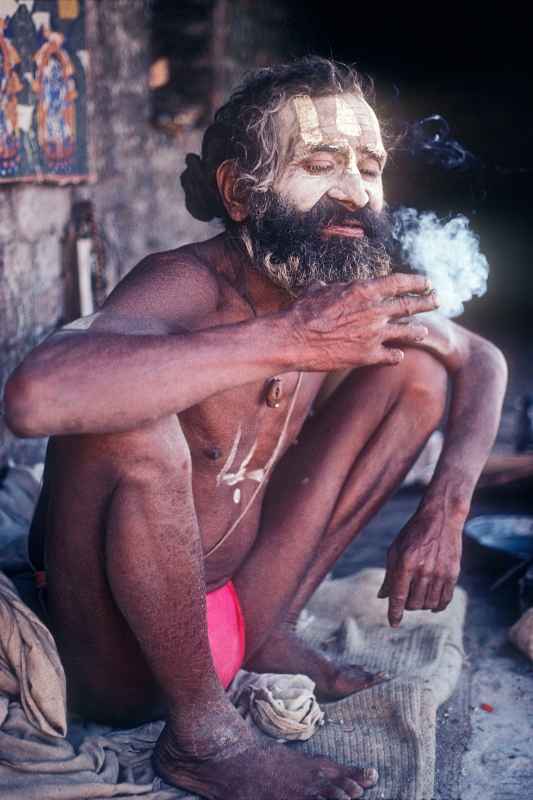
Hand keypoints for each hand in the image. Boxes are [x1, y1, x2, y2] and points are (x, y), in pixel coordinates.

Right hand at [287, 273, 438, 371]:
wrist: (293, 340)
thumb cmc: (302, 312)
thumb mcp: (319, 290)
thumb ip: (335, 288)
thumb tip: (333, 287)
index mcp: (364, 291)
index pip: (400, 283)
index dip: (417, 282)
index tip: (427, 282)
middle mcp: (375, 312)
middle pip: (409, 306)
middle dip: (427, 302)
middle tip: (437, 300)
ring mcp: (374, 335)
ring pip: (407, 332)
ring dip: (417, 331)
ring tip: (424, 331)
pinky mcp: (367, 356)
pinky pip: (391, 356)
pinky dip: (395, 355)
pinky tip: (398, 356)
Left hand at [377, 507, 462, 626]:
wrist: (441, 518)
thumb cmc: (413, 533)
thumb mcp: (395, 549)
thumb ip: (390, 574)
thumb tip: (383, 596)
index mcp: (406, 563)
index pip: (399, 596)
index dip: (395, 613)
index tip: (393, 623)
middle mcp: (424, 570)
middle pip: (414, 603)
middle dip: (407, 605)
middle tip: (406, 597)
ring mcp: (440, 573)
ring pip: (429, 604)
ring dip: (421, 605)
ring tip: (417, 597)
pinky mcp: (453, 573)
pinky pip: (445, 599)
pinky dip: (437, 606)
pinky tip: (432, 604)